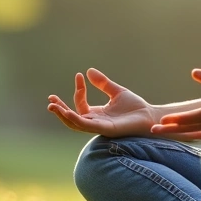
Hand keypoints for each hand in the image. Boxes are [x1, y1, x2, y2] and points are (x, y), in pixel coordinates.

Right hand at [47, 68, 200, 140]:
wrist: (149, 116)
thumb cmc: (135, 107)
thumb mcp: (116, 91)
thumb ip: (103, 83)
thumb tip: (88, 71)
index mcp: (97, 114)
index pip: (80, 103)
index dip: (78, 90)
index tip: (79, 75)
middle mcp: (95, 121)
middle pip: (72, 117)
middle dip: (60, 109)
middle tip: (50, 99)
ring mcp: (99, 127)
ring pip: (75, 124)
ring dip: (63, 115)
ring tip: (52, 105)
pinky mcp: (105, 129)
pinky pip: (86, 126)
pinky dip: (75, 119)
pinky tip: (67, 111)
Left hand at [151, 68, 200, 135]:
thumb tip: (193, 72)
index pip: (188, 118)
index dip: (173, 120)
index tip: (159, 122)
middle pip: (186, 129)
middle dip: (169, 130)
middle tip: (152, 131)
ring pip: (192, 134)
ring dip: (177, 133)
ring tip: (164, 132)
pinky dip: (189, 135)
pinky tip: (182, 135)